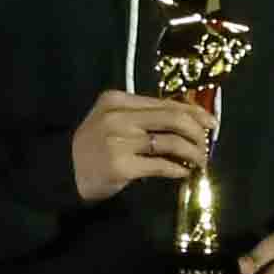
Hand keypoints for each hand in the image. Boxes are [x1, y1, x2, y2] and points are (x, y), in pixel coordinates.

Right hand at [68, 92, 215, 202]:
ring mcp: (119, 141)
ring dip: (192, 153)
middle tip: (207, 145)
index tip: (211, 124)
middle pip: (173, 118)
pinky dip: (177, 169)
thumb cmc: (92, 146)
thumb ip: (142, 116)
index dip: (194, 112)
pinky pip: (160, 166)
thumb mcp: (111, 120)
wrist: (63, 171)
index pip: (165, 102)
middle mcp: (118, 117)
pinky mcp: (121, 166)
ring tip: (199, 162)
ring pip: (171, 142)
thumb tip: (188, 119)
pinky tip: (184, 173)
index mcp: (116, 100)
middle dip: (197, 132)